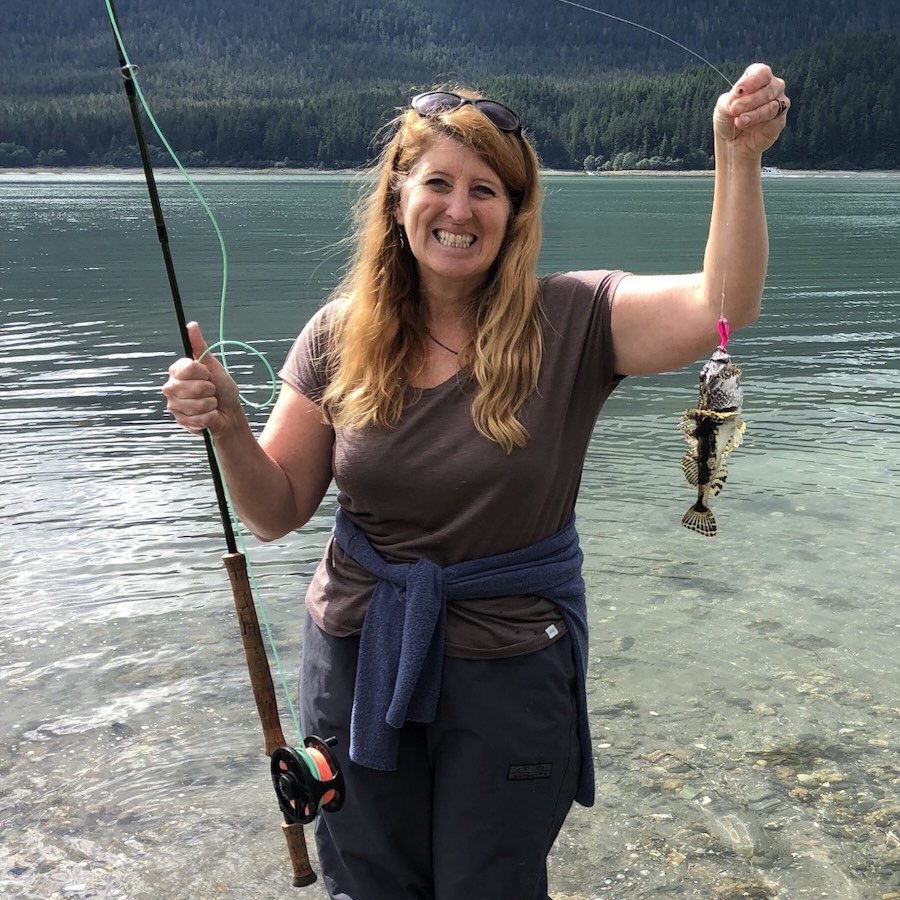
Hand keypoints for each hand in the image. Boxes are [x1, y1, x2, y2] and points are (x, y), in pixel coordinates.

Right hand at [162, 322, 241, 437]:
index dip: (203, 373)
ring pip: (197, 405)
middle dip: (209, 390)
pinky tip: (209, 415)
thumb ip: (200, 346)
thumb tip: (192, 325)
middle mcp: (171, 387)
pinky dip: (210, 417)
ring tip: (211, 404)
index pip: (188, 368)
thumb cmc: (221, 389)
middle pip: (192, 388)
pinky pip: (199, 419)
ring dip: (211, 405)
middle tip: (211, 391)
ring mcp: (174, 406)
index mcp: (177, 371)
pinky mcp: (180, 422)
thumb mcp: (214, 366)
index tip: (208, 375)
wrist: (228, 413)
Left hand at [714, 63, 788, 157]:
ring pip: (772, 105)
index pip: (761, 72)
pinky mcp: (779, 120)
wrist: (731, 142)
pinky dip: (759, 122)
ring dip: (754, 113)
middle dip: (750, 100)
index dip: (752, 81)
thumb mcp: (723, 107)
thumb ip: (730, 100)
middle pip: (768, 88)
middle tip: (734, 109)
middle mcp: (772, 87)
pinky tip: (746, 125)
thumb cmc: (728, 119)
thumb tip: (737, 97)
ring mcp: (778, 103)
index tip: (738, 90)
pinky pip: (774, 119)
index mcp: (758, 78)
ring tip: (738, 121)